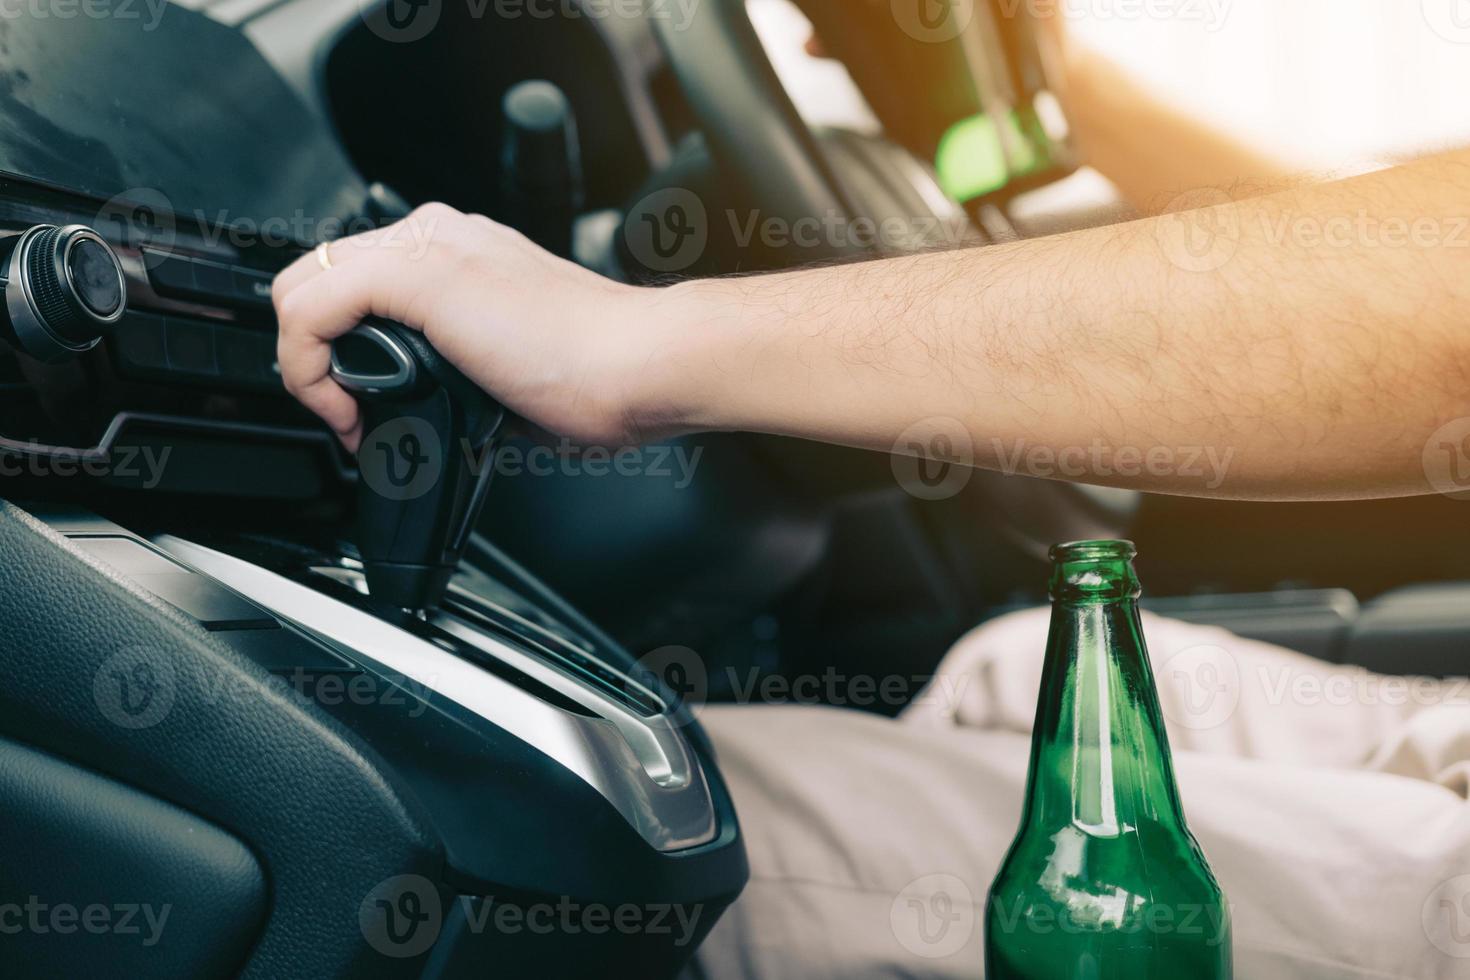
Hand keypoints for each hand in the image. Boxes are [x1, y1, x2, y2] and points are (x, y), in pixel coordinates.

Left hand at [272, 203, 673, 452]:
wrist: (641, 364)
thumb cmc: (603, 376)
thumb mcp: (511, 369)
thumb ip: (462, 372)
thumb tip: (430, 415)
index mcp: (464, 252)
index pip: (357, 283)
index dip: (338, 353)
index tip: (365, 413)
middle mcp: (440, 236)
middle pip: (318, 277)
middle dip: (314, 357)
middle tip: (347, 417)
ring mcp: (428, 247)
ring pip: (302, 285)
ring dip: (307, 365)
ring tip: (347, 419)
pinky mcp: (417, 273)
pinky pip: (310, 309)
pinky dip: (306, 369)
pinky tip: (344, 411)